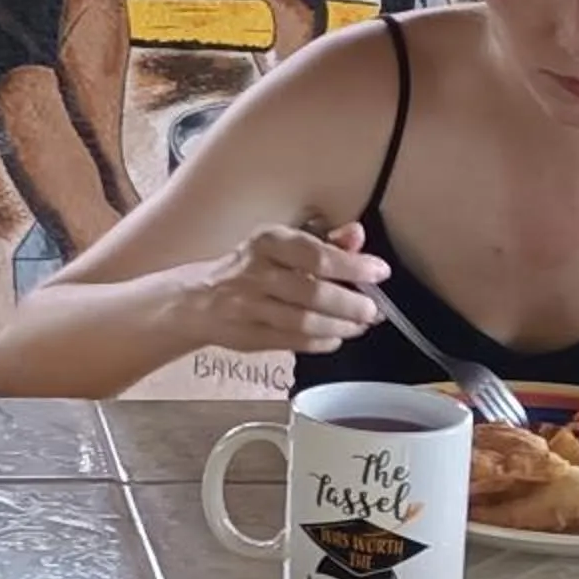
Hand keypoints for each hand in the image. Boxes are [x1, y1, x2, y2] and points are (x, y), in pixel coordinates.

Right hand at [192, 221, 388, 356]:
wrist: (199, 298)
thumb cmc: (251, 267)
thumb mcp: (283, 244)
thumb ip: (325, 241)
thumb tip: (357, 236)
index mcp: (267, 242)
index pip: (315, 254)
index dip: (352, 265)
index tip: (379, 272)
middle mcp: (255, 273)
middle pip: (313, 293)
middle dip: (350, 304)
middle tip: (372, 309)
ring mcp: (249, 308)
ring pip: (303, 322)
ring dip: (339, 326)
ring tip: (359, 325)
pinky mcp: (248, 336)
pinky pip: (292, 342)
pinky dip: (320, 343)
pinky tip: (335, 337)